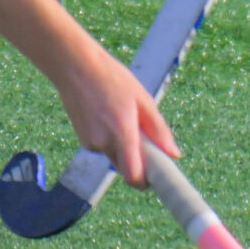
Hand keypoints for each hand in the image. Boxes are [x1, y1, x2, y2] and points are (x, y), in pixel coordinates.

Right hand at [56, 40, 178, 187]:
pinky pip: (104, 147)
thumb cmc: (112, 79)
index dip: (146, 181)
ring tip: (120, 115)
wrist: (75, 67)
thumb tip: (174, 155)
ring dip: (123, 146)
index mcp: (122, 134)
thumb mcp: (143, 100)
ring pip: (115, 156)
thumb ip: (159, 131)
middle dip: (137, 158)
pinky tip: (107, 115)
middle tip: (142, 133)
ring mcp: (91, 143)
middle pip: (126, 167)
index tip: (156, 174)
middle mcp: (104, 143)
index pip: (134, 177)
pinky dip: (110, 139)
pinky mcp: (83, 140)